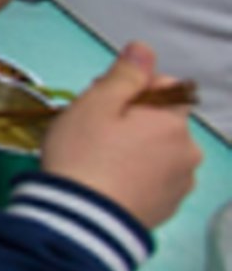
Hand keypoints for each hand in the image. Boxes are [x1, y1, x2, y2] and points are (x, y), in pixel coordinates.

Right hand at [40, 42, 202, 229]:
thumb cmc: (84, 156)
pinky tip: (111, 183)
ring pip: (161, 151)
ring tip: (101, 162)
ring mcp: (182, 184)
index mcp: (173, 121)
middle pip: (163, 121)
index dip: (132, 89)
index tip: (101, 102)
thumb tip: (144, 49)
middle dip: (135, 121)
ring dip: (139, 150)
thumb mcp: (95, 104)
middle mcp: (189, 152)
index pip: (166, 86)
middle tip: (95, 133)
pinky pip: (157, 180)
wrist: (81, 221)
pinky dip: (139, 176)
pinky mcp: (168, 209)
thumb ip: (125, 75)